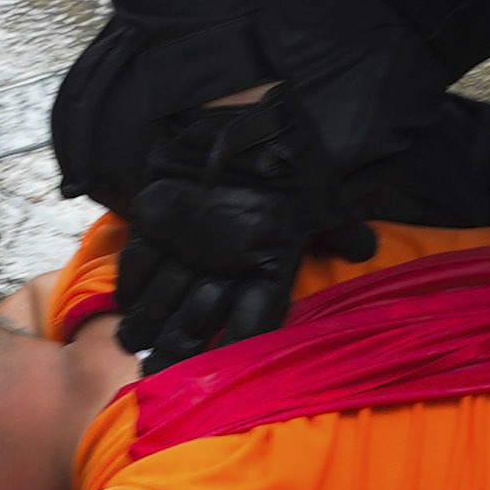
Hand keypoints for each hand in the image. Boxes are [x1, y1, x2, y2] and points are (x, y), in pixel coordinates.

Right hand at [116, 94, 374, 361]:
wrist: (243, 112)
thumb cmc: (291, 156)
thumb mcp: (326, 197)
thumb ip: (340, 231)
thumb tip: (363, 250)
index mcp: (270, 263)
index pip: (252, 326)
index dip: (234, 356)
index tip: (218, 377)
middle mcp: (225, 264)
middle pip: (194, 322)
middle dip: (175, 352)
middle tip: (157, 373)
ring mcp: (187, 243)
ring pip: (160, 298)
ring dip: (146, 325)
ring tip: (135, 344)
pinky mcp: (158, 217)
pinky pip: (137, 261)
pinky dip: (130, 285)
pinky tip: (125, 302)